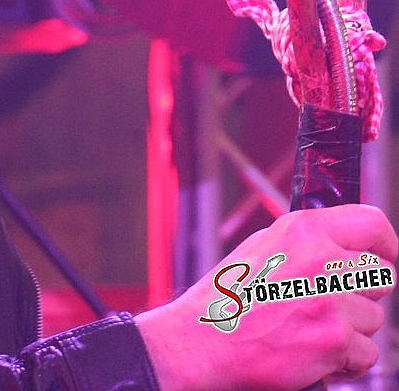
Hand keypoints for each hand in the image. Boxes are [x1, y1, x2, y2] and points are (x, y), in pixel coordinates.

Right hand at [135, 205, 396, 390]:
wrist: (203, 341)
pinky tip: (314, 353)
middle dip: (364, 294)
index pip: (372, 223)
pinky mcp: (334, 339)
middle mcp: (322, 259)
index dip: (386, 244)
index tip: (386, 257)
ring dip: (352, 330)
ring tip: (311, 329)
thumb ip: (307, 242)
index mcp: (304, 229)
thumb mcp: (263, 246)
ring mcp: (331, 300)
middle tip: (334, 304)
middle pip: (382, 276)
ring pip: (375, 319)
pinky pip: (366, 354)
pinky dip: (345, 361)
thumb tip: (344, 244)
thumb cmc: (228, 297)